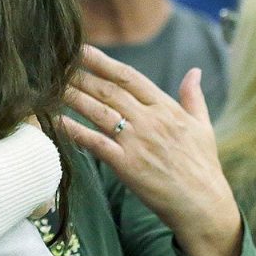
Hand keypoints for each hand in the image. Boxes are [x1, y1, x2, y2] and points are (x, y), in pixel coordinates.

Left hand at [61, 45, 241, 255]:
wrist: (204, 205)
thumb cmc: (202, 167)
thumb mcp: (203, 127)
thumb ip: (193, 97)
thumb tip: (193, 71)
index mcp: (167, 109)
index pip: (129, 77)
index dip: (103, 62)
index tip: (82, 50)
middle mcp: (150, 121)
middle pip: (109, 91)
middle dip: (81, 75)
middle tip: (57, 63)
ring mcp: (137, 142)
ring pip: (98, 112)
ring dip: (73, 97)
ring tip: (52, 85)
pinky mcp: (126, 165)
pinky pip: (95, 143)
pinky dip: (74, 131)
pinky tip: (56, 121)